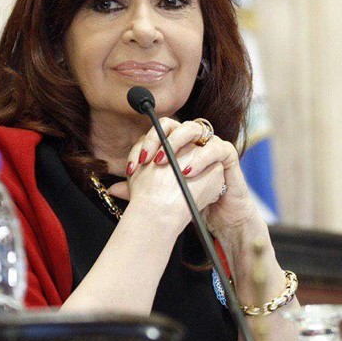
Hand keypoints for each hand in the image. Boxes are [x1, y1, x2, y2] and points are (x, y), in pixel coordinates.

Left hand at [112, 118, 258, 237]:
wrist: (218, 215)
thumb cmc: (191, 200)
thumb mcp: (162, 195)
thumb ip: (139, 189)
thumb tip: (113, 189)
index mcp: (176, 144)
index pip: (157, 132)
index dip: (144, 144)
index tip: (133, 166)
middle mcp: (193, 140)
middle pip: (174, 124)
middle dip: (158, 138)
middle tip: (148, 160)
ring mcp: (211, 144)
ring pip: (195, 128)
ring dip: (177, 143)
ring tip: (166, 163)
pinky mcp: (227, 154)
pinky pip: (217, 147)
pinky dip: (202, 158)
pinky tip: (188, 172)